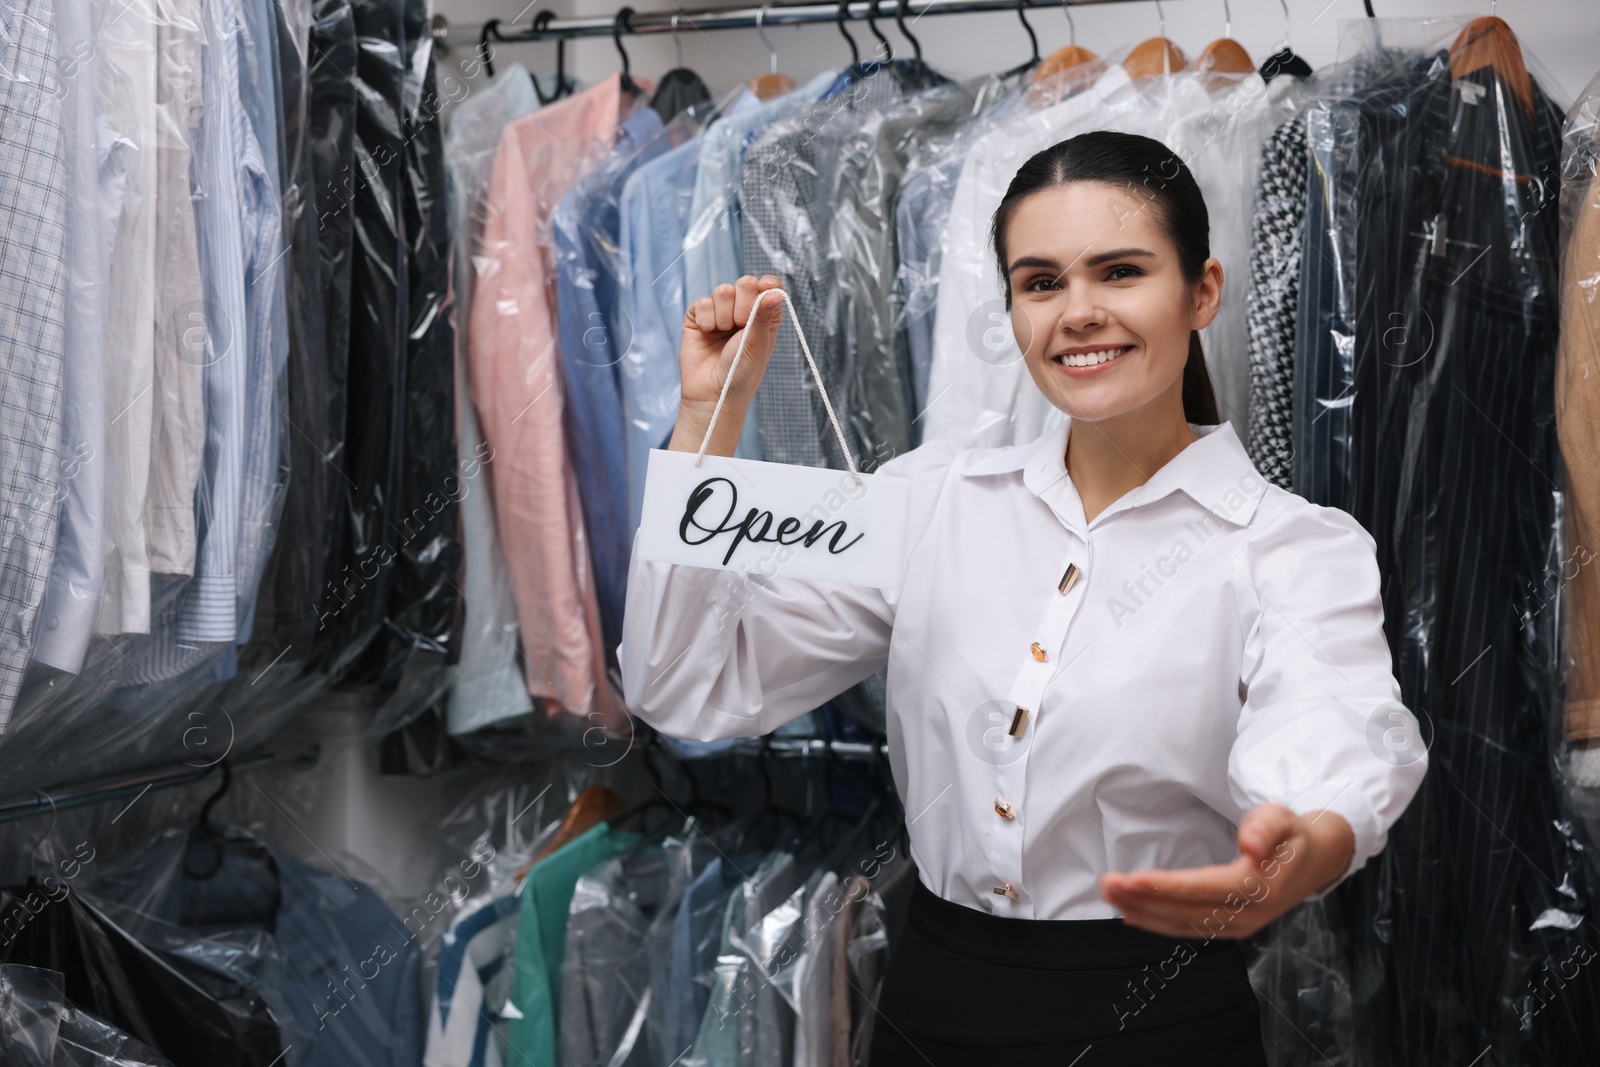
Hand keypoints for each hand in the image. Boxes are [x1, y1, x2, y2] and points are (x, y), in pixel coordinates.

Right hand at [669, 275, 784, 456]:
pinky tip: (708, 334)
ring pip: (723, 290)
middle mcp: (743, 311)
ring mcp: (720, 313)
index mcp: (765, 316)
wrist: (712, 394)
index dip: (766, 284)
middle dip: (743, 304)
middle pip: (745, 283)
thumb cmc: (741, 374)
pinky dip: (707, 319)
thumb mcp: (757, 344)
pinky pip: (703, 302)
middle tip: (741, 327)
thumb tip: (775, 291)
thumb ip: (763, 315)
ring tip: (723, 335)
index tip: (765, 289)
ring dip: (724, 315)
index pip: (768, 286)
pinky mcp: (698, 317)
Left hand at [1098, 805, 1354, 939]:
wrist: (1313, 861)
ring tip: (1110, 896)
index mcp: (1260, 888)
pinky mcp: (1229, 927)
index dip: (1167, 886)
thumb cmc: (1291, 835)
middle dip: (1143, 899)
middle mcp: (1248, 915)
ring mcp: (1238, 926)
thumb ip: (1265, 828)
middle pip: (1186, 911)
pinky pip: (1187, 928)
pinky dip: (1157, 923)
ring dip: (1143, 911)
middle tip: (1107, 884)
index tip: (1132, 879)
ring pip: (1182, 924)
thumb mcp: (1282, 818)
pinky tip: (1132, 914)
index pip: (1205, 889)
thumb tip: (1250, 845)